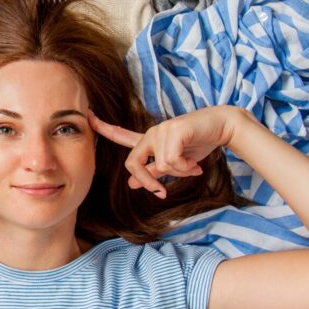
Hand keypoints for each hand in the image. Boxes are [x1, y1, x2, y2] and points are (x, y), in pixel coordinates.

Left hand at [89, 106, 243, 197]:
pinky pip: (171, 160)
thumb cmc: (198, 144)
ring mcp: (161, 130)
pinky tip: (195, 162)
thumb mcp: (174, 162)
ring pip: (160, 165)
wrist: (221, 127)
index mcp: (149, 140)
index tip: (87, 115)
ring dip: (179, 172)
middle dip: (148, 183)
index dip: (102, 127)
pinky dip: (184, 167)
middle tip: (162, 193)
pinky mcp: (174, 130)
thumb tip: (132, 184)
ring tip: (192, 166)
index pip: (120, 135)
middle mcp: (151, 133)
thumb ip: (153, 171)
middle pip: (133, 164)